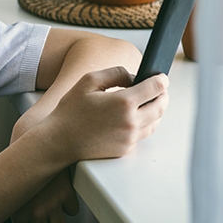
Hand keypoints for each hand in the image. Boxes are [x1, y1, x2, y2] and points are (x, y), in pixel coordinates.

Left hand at [9, 169, 79, 222]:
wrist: (39, 145)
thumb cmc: (23, 167)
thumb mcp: (14, 194)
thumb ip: (16, 218)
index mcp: (18, 212)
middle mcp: (35, 211)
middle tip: (44, 222)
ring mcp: (52, 203)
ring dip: (58, 220)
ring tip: (53, 207)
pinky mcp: (67, 194)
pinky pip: (72, 211)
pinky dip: (69, 205)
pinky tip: (62, 195)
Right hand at [44, 66, 168, 162]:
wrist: (60, 141)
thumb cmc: (71, 110)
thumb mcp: (89, 81)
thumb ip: (116, 73)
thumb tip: (135, 77)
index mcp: (123, 102)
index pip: (155, 88)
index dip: (161, 79)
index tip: (162, 77)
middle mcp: (130, 122)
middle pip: (160, 106)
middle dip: (163, 95)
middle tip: (160, 89)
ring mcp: (129, 138)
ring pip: (155, 122)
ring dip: (156, 110)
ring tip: (149, 102)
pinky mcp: (125, 149)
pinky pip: (142, 134)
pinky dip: (143, 124)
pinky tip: (135, 117)